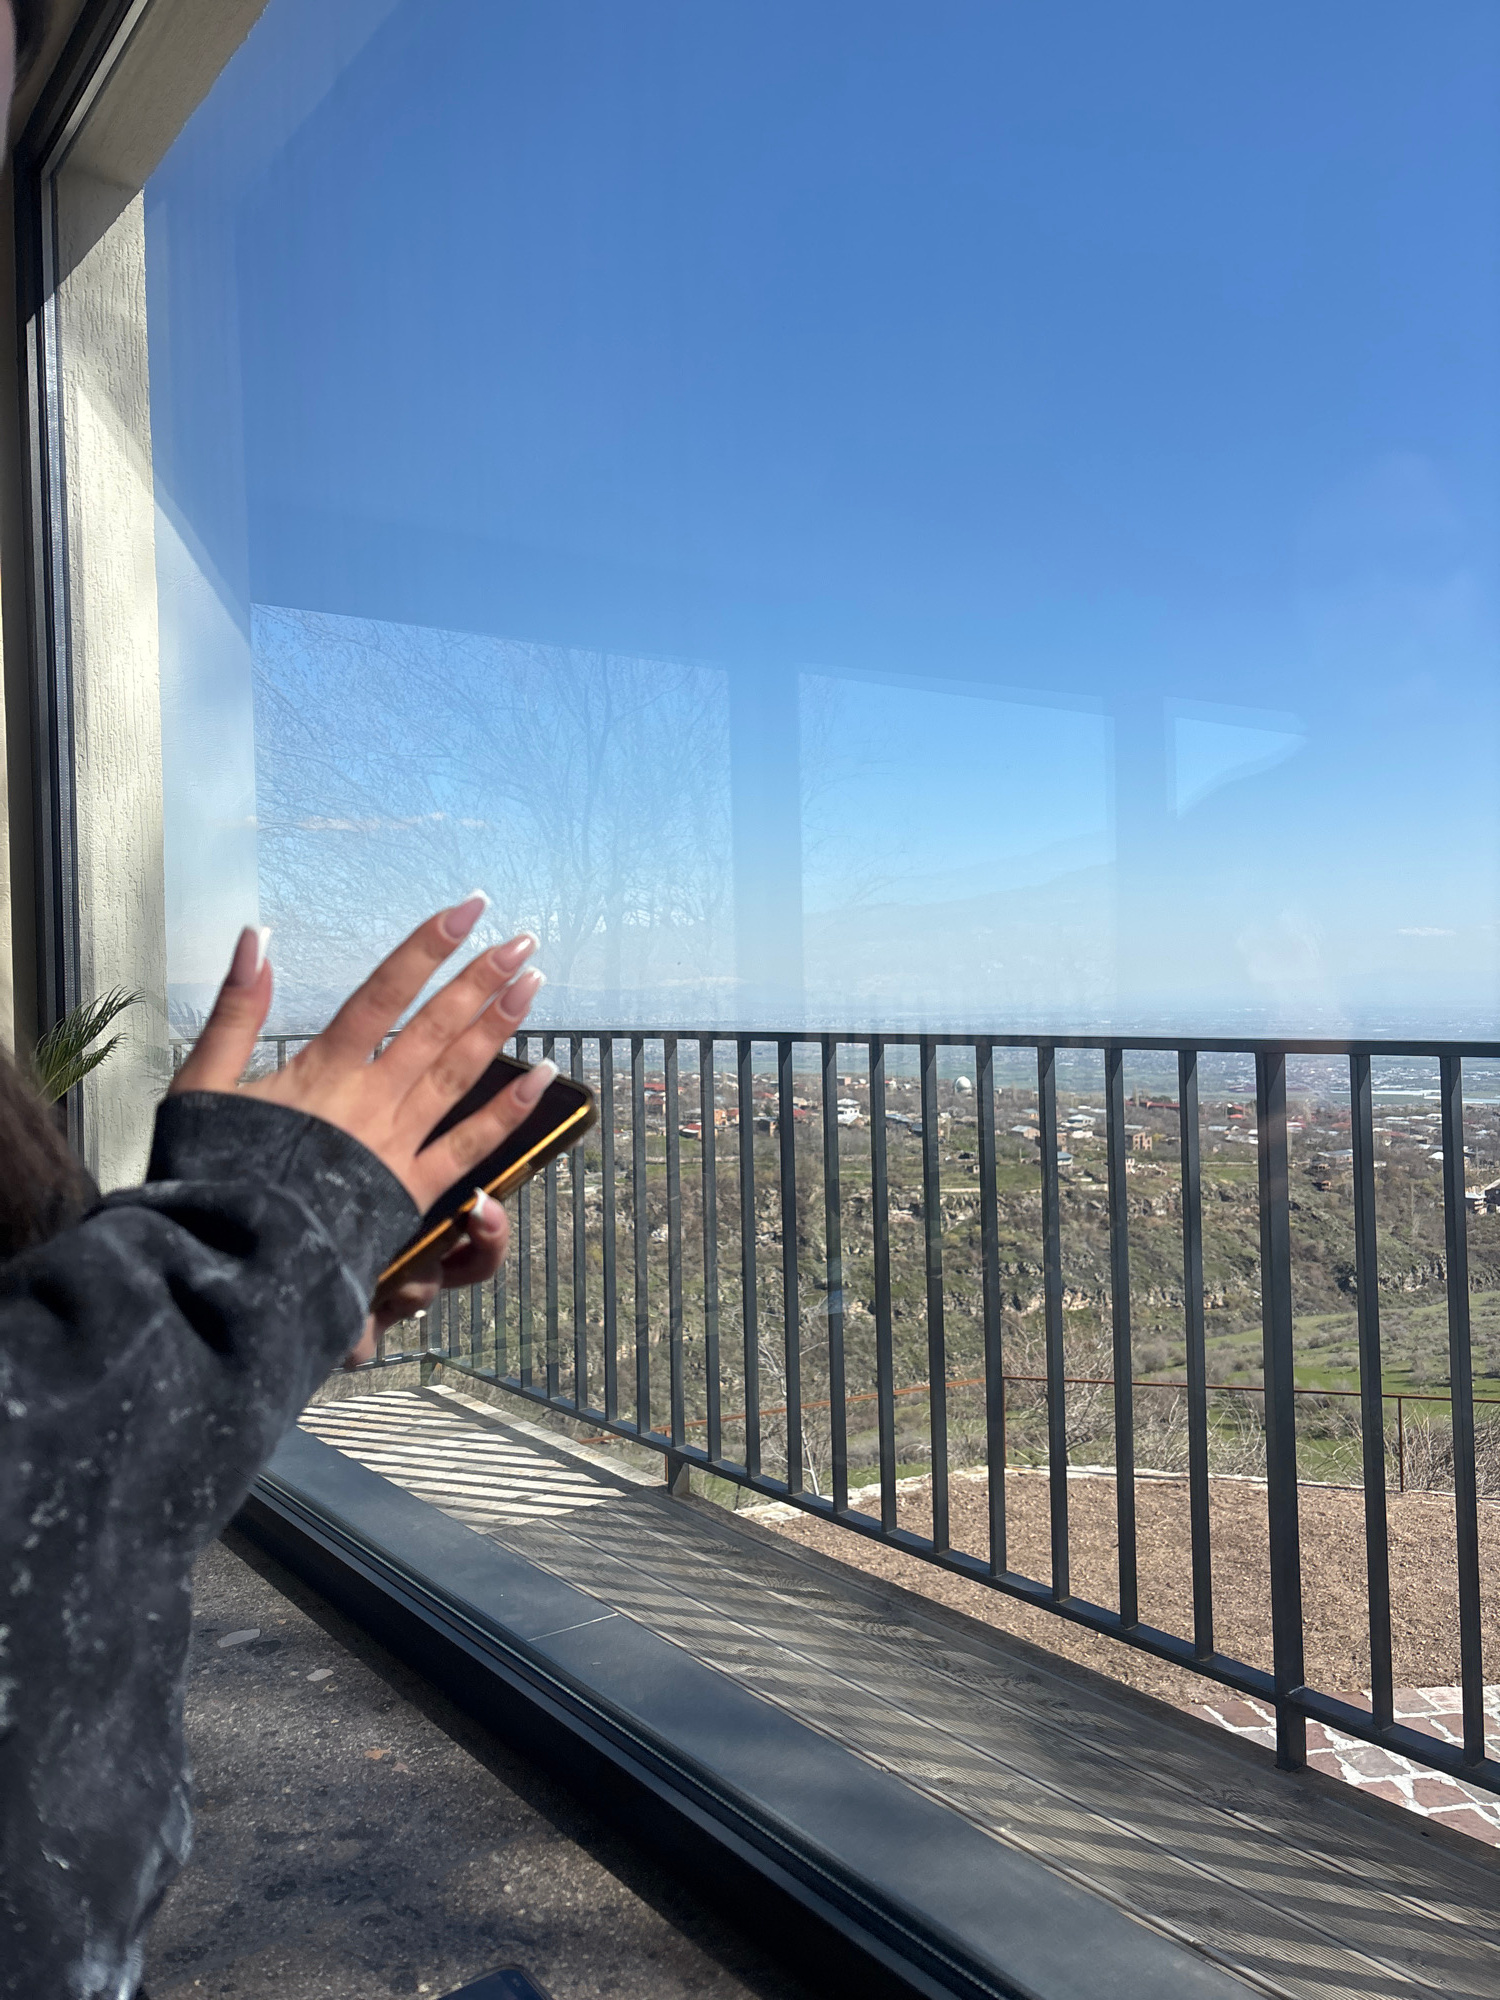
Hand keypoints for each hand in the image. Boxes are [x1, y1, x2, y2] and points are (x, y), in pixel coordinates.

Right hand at [171, 898, 554, 1363]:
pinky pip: (470, 1144)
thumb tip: (258, 937)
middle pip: (434, 1027)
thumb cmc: (209, 1174)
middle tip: (522, 940)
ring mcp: (396, 1144)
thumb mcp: (203, 1085)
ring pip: (458, 1074)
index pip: (384, 993)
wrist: (229, 1260)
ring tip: (533, 983)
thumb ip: (235, 1011)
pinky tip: (542, 1078)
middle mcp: (369, 1100)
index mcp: (322, 1071)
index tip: (467, 909)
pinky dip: (508, 1110)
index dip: (427, 947)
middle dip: (480, 979)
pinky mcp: (411, 1190)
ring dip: (498, 1026)